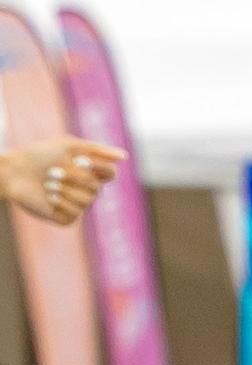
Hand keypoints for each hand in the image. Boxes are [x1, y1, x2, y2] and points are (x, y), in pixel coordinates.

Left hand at [2, 137, 125, 225]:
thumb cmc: (40, 156)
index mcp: (92, 174)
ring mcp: (78, 206)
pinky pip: (74, 213)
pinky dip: (59, 202)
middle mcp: (88, 191)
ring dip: (64, 190)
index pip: (110, 174)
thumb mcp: (68, 146)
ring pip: (86, 202)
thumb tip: (124, 157)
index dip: (99, 169)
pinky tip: (48, 197)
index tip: (81, 161)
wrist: (14, 172)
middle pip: (96, 188)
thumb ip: (97, 149)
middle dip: (73, 178)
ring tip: (47, 184)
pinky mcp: (67, 219)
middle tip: (52, 172)